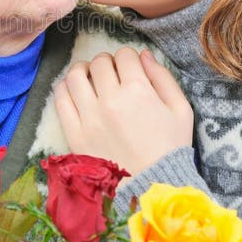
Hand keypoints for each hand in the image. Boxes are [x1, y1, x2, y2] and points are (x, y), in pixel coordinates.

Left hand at [54, 47, 192, 175]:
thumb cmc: (170, 148)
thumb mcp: (181, 110)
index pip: (124, 55)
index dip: (129, 57)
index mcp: (138, 91)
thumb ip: (163, 77)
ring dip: (83, 70)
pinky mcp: (75, 133)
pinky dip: (65, 89)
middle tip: (112, 73)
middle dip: (107, 62)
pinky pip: (60, 100)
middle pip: (100, 62)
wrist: (152, 186)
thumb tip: (144, 55)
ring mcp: (89, 117)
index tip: (131, 68)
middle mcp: (110, 100)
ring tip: (90, 77)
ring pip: (75, 76)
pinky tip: (75, 92)